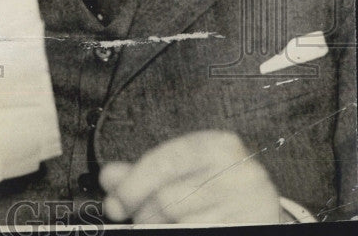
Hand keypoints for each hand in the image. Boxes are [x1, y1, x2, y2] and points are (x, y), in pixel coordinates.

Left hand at [99, 130, 281, 223]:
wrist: (261, 203)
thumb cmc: (215, 182)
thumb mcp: (183, 167)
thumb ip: (144, 171)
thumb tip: (109, 178)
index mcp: (218, 145)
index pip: (164, 163)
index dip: (133, 186)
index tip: (113, 204)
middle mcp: (239, 172)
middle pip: (169, 199)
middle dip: (145, 212)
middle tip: (138, 218)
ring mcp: (250, 205)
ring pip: (184, 224)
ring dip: (164, 227)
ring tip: (165, 223)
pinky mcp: (253, 225)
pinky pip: (202, 233)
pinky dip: (184, 233)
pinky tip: (183, 227)